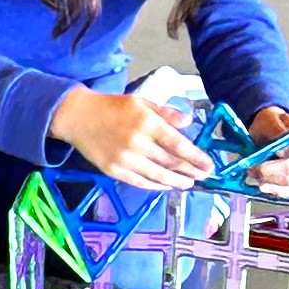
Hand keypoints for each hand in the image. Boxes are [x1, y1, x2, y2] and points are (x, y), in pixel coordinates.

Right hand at [49, 89, 215, 191]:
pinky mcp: (113, 171)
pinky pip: (140, 182)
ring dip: (176, 182)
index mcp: (146, 123)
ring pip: (157, 176)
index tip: (209, 165)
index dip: (196, 158)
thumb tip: (188, 121)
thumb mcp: (141, 102)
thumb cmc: (112, 107)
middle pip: (170, 163)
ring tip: (188, 183)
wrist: (78, 117)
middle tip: (204, 176)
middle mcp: (137, 143)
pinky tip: (166, 185)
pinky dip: (156, 186)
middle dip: (190, 171)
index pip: (178, 145)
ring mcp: (124, 159)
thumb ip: (166, 113)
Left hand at [246, 105, 288, 197]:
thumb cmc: (271, 126)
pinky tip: (264, 186)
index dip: (278, 154)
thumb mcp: (270, 120)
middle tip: (251, 168)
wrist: (273, 132)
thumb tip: (276, 144)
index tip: (260, 154)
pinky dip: (275, 190)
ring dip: (269, 181)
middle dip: (268, 171)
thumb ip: (275, 130)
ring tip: (255, 174)